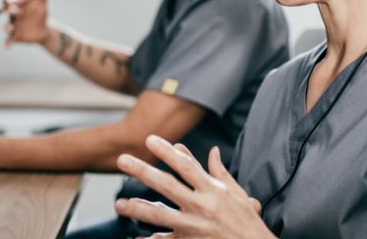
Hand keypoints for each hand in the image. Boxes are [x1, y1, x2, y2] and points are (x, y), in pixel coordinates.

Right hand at [0, 0, 51, 46]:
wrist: (44, 29)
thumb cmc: (40, 13)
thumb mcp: (42, 2)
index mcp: (17, 5)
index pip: (9, 1)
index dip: (8, 0)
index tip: (9, 1)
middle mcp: (12, 16)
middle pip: (8, 13)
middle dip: (9, 11)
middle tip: (11, 9)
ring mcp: (13, 27)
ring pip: (7, 27)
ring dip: (7, 27)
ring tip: (9, 28)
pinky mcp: (15, 37)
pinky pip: (8, 40)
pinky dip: (7, 43)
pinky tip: (7, 46)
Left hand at [115, 135, 272, 238]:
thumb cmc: (247, 221)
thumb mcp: (237, 194)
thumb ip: (220, 172)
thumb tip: (213, 150)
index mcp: (213, 190)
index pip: (186, 166)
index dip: (167, 151)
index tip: (149, 139)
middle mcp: (202, 206)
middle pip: (167, 185)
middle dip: (143, 171)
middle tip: (121, 160)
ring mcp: (194, 227)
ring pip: (159, 215)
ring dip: (137, 208)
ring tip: (119, 204)